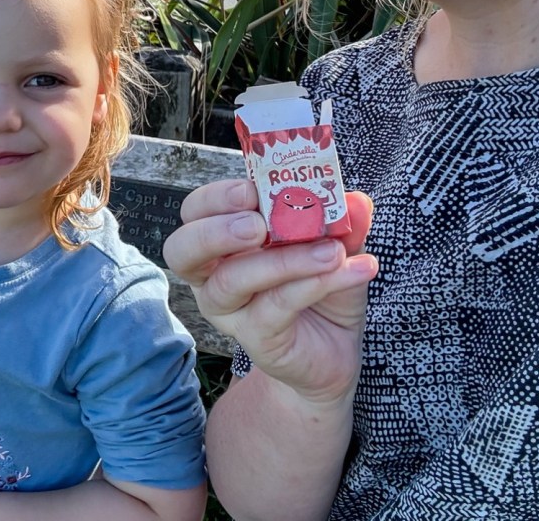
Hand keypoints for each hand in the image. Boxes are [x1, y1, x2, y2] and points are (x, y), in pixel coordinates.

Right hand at [163, 179, 377, 407]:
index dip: (216, 198)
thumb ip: (342, 223)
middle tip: (258, 225)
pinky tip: (349, 270)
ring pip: (231, 281)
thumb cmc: (321, 289)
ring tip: (331, 251)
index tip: (253, 189)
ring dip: (281, 260)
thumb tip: (356, 201)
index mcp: (222, 241)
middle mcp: (212, 276)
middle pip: (183, 250)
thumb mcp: (336, 246)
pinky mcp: (256, 339)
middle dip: (216, 231)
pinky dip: (313, 283)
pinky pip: (275, 306)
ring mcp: (230, 311)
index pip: (196, 211)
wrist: (336, 349)